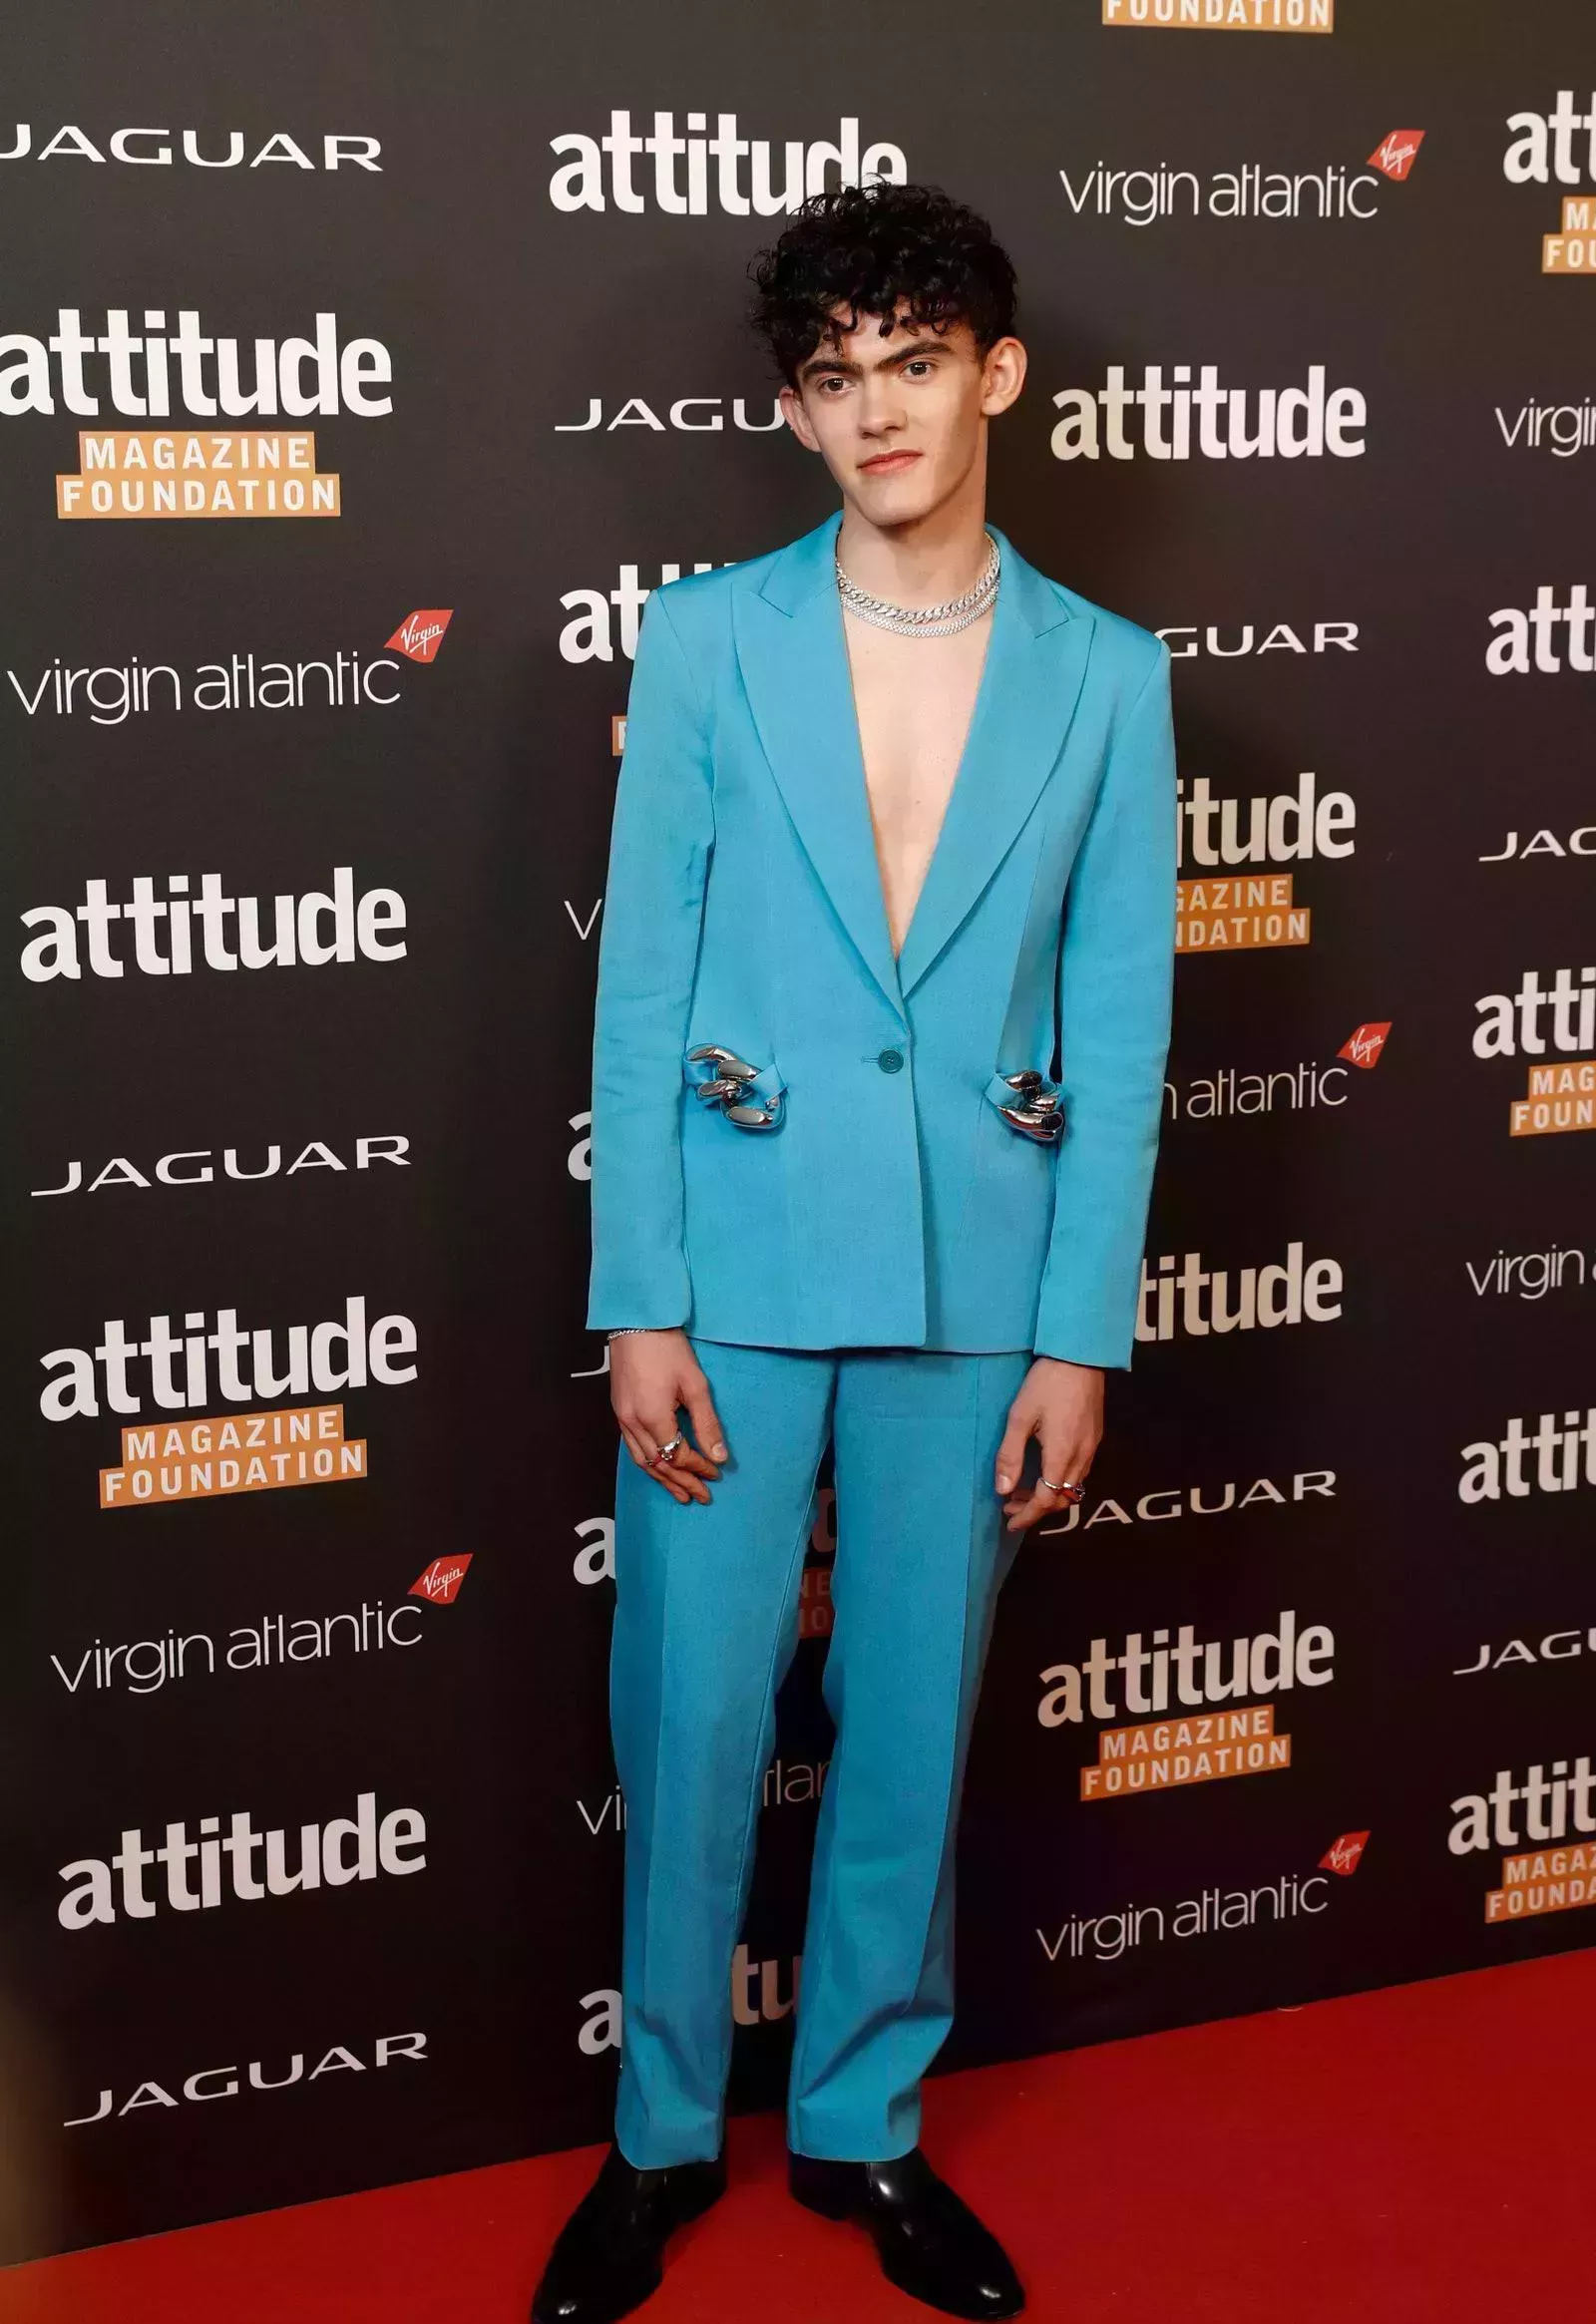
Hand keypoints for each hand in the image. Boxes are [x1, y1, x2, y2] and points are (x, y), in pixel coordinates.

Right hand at [607, 1330, 728, 1505]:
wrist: (635, 1322)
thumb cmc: (668, 1348)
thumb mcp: (695, 1384)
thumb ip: (706, 1423)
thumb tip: (719, 1457)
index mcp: (653, 1417)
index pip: (678, 1455)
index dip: (698, 1468)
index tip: (716, 1474)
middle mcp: (633, 1423)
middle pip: (658, 1465)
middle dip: (682, 1482)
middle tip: (701, 1497)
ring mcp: (622, 1418)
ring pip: (642, 1461)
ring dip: (663, 1479)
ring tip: (681, 1494)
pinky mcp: (618, 1411)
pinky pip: (632, 1448)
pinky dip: (649, 1464)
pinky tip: (658, 1469)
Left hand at [994, 1357, 1102, 1533]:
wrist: (1080, 1357)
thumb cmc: (1046, 1383)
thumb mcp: (1019, 1417)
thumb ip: (1010, 1455)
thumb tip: (1002, 1490)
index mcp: (1062, 1455)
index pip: (1045, 1499)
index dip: (1027, 1516)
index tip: (1009, 1523)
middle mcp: (1082, 1457)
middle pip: (1062, 1499)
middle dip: (1036, 1509)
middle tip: (1010, 1506)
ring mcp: (1092, 1448)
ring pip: (1073, 1488)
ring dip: (1049, 1496)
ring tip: (1022, 1490)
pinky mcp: (1095, 1438)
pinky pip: (1080, 1473)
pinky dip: (1061, 1482)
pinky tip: (1044, 1471)